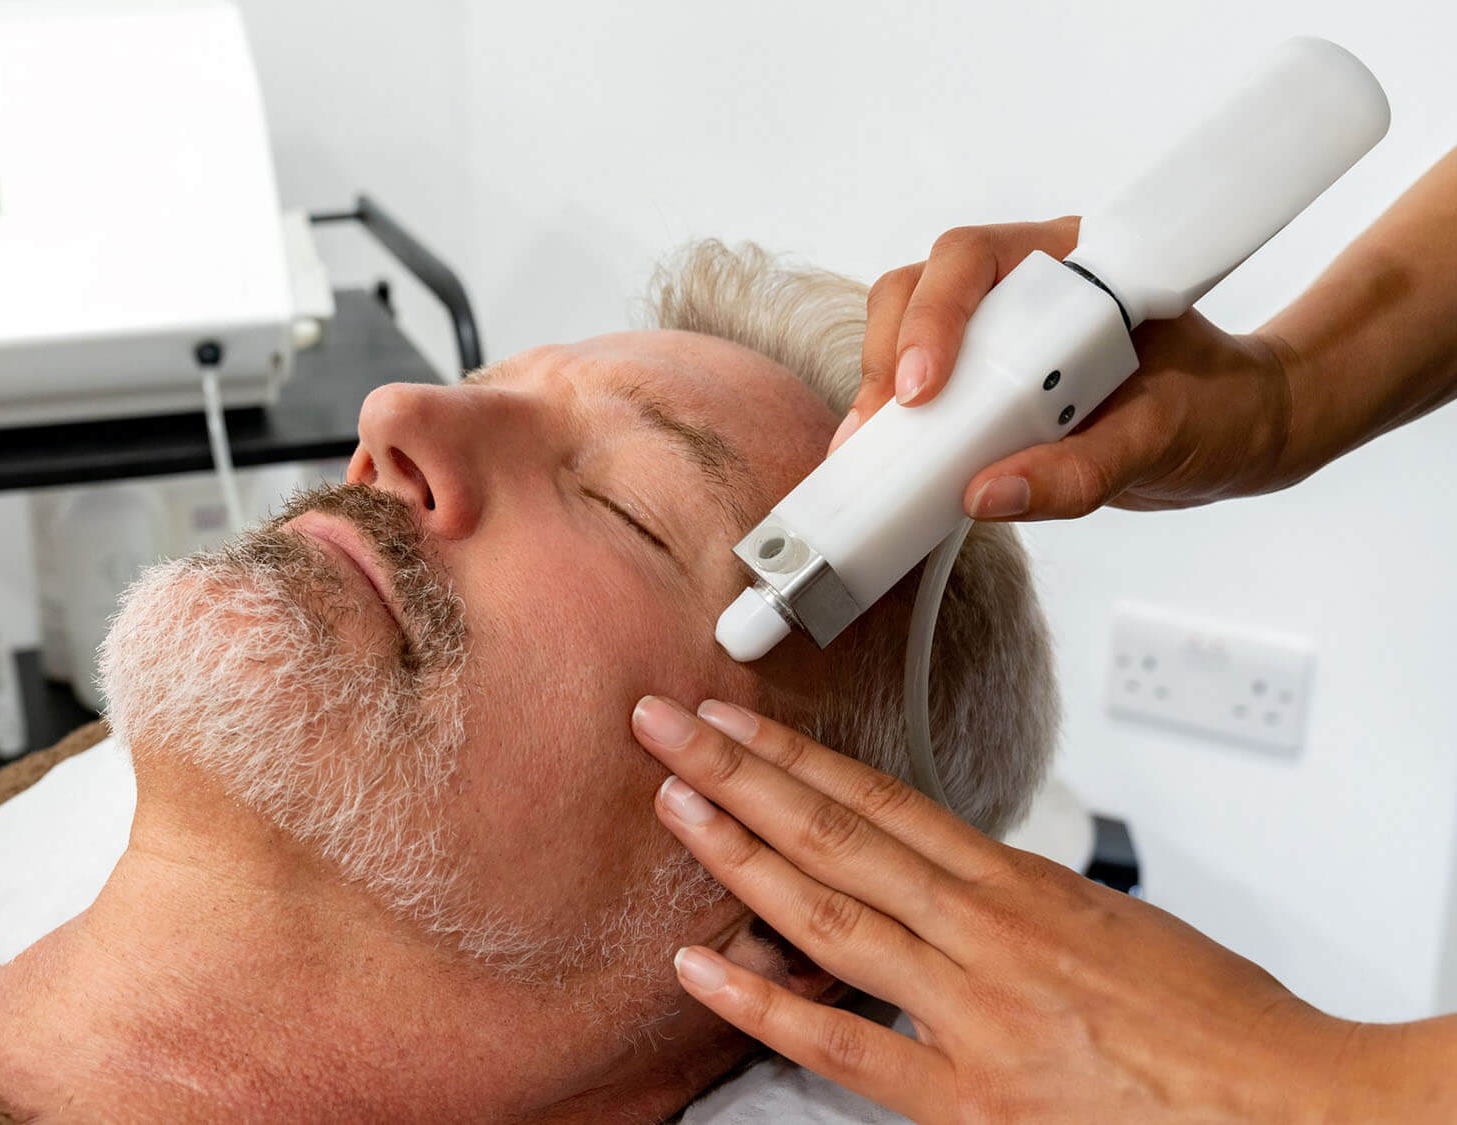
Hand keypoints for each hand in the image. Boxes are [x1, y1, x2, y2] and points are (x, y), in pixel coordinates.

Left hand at [629, 694, 1385, 1122]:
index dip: (796, 756)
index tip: (736, 719)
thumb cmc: (1222, 1030)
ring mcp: (968, 1010)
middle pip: (834, 832)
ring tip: (671, 803)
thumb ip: (1023, 910)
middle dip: (738, 774)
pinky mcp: (967, 1096)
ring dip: (737, 853)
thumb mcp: (1115, 932)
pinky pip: (842, 1043)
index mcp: (1023, 887)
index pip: (880, 800)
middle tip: (665, 726)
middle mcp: (983, 933)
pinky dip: (763, 1002)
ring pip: (826, 911)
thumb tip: (965, 896)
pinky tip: (700, 966)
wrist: (1297, 1108)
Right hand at [840, 218, 1301, 520]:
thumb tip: (986, 495)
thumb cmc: (1214, 411)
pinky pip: (922, 388)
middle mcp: (1024, 285)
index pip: (973, 259)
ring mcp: (997, 331)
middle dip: (891, 354)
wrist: (1235, 429)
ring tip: (878, 451)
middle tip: (886, 425)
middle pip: (918, 290)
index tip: (924, 388)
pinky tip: (894, 464)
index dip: (934, 315)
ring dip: (884, 391)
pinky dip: (900, 425)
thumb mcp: (1162, 441)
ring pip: (903, 333)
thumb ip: (1083, 469)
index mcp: (1074, 262)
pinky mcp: (983, 380)